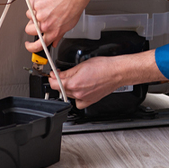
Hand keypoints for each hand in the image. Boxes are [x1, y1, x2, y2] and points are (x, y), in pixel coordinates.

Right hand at [25, 0, 86, 52]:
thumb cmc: (74, 7)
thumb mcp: (69, 26)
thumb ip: (59, 35)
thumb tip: (54, 42)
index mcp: (53, 33)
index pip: (38, 45)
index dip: (31, 47)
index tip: (28, 44)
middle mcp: (45, 25)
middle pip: (29, 30)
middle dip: (31, 26)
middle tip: (38, 20)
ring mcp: (39, 15)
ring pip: (28, 16)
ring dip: (34, 13)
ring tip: (45, 8)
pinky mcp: (36, 4)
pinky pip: (30, 4)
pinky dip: (35, 2)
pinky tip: (44, 1)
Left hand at [47, 50, 165, 108]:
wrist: (116, 72)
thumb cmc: (103, 66)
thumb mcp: (81, 65)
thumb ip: (66, 72)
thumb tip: (57, 74)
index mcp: (73, 83)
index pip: (54, 83)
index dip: (51, 77)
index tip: (53, 74)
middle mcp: (78, 93)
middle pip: (61, 89)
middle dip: (60, 81)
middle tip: (63, 74)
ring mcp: (84, 98)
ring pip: (69, 95)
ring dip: (68, 88)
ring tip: (75, 80)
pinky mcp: (90, 101)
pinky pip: (78, 102)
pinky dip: (76, 97)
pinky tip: (79, 91)